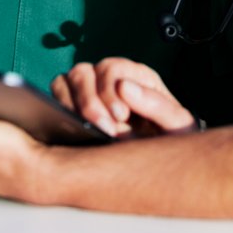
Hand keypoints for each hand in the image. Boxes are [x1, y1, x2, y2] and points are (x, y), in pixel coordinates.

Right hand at [51, 58, 195, 137]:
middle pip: (82, 72)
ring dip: (71, 105)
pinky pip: (55, 99)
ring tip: (86, 131)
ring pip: (64, 82)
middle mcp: (109, 79)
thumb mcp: (177, 124)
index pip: (111, 69)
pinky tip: (72, 131)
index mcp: (136, 77)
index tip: (120, 116)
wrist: (163, 163)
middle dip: (89, 101)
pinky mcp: (72, 109)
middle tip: (105, 129)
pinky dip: (58, 111)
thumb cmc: (172, 140)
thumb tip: (124, 87)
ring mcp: (88, 92)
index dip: (110, 90)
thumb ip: (157, 105)